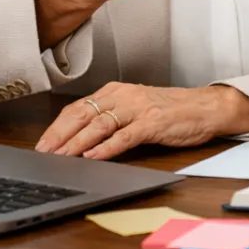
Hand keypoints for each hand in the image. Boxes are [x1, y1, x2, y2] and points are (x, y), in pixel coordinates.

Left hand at [35, 82, 247, 159]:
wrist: (206, 107)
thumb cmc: (172, 110)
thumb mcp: (137, 108)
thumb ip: (111, 119)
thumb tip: (79, 139)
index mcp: (118, 91)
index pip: (79, 107)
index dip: (56, 127)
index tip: (41, 145)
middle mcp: (126, 96)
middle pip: (83, 114)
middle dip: (59, 136)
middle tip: (42, 154)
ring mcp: (139, 108)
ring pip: (100, 125)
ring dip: (76, 143)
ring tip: (60, 158)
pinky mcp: (153, 123)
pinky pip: (125, 136)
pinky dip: (106, 147)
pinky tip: (93, 156)